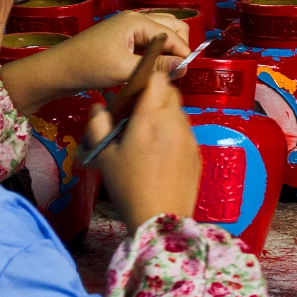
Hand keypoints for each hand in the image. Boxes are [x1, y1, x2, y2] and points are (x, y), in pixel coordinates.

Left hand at [0, 11, 191, 114]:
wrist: (58, 71)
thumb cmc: (88, 67)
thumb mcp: (124, 69)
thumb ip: (156, 67)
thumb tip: (184, 65)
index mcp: (137, 22)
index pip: (173, 34)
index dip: (182, 53)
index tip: (184, 74)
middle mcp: (136, 20)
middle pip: (173, 27)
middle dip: (178, 48)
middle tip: (174, 71)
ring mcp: (129, 29)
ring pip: (162, 35)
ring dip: (167, 52)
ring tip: (163, 72)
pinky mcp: (124, 41)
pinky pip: (149, 43)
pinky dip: (155, 55)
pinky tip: (149, 71)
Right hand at [86, 72, 199, 230]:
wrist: (160, 218)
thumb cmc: (128, 186)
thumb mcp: (104, 156)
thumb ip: (98, 125)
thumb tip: (99, 106)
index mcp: (150, 117)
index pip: (157, 78)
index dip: (146, 79)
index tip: (134, 91)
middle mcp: (174, 121)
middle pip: (171, 92)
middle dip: (156, 95)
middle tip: (138, 113)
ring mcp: (189, 136)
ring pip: (179, 112)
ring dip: (165, 114)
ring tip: (148, 136)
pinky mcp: (197, 152)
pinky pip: (185, 131)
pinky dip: (174, 133)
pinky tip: (161, 154)